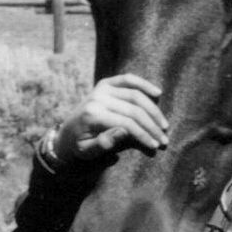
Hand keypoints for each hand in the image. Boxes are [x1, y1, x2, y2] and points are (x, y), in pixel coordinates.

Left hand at [53, 74, 169, 168]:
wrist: (66, 132)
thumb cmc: (79, 145)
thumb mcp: (87, 151)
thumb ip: (103, 143)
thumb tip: (124, 131)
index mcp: (93, 115)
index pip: (126, 123)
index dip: (144, 134)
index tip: (156, 145)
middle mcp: (98, 98)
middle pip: (134, 110)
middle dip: (152, 125)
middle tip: (164, 138)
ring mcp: (102, 88)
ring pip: (135, 95)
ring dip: (153, 110)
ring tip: (164, 124)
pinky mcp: (105, 84)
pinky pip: (128, 79)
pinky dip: (144, 84)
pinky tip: (158, 93)